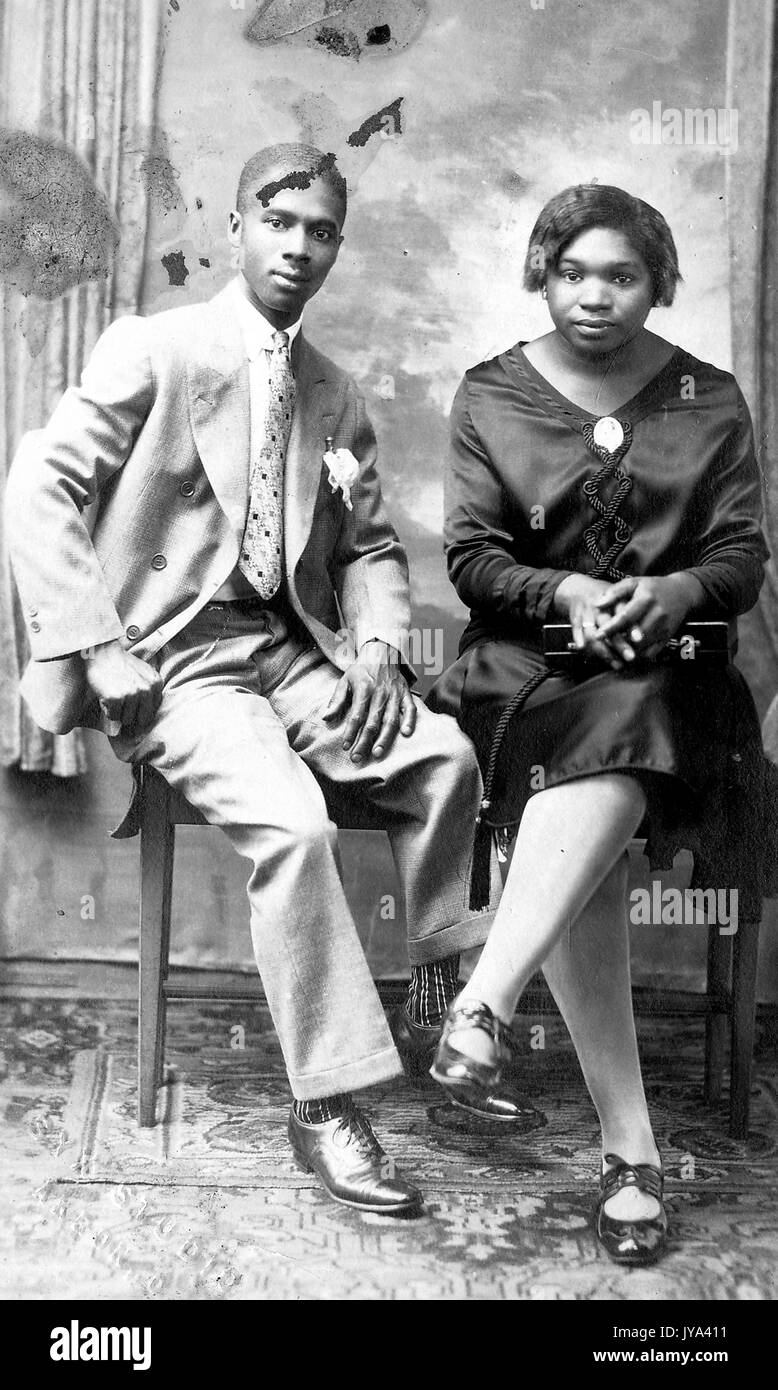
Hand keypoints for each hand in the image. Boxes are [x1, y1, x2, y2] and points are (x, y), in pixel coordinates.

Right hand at [83, 640, 162, 733]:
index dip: (140, 710)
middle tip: (121, 703)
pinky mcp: (116, 698)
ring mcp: (132, 694)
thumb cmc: (120, 663)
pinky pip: (113, 716)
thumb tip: (149, 715)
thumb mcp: (144, 672)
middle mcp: (147, 689)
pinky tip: (106, 695)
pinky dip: (107, 709)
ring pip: (127, 719)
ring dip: (117, 711)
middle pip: (142, 719)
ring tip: (113, 695)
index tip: (131, 703)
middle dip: (131, 715)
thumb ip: (150, 690)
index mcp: (156, 683)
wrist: (101, 651)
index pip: (152, 711)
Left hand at [323, 640, 415, 760]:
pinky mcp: (406, 694)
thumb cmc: (361, 671)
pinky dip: (410, 721)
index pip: (356, 715)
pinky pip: (410, 709)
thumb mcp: (345, 681)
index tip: (345, 747)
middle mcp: (380, 693)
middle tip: (358, 758)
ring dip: (384, 738)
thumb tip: (326, 718)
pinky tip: (406, 734)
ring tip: (378, 753)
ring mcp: (395, 694)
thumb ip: (336, 700)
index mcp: (364, 689)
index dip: (351, 732)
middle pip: (373, 722)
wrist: (381, 652)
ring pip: (391, 719)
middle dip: (364, 742)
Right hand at [553, 574, 636, 667]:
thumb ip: (633, 616)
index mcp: (617, 600)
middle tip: (631, 657)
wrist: (581, 588)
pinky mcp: (575, 615)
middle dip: (620, 643)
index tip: (639, 639)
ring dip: (603, 650)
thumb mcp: (622, 599)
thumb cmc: (608, 600)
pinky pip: (576, 628)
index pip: (625, 613)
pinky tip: (583, 648)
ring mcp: (587, 611)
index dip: (632, 626)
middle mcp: (602, 605)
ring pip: (593, 631)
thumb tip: (647, 638)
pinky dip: (578, 637)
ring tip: (617, 664)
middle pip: (610, 625)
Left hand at [594, 573, 704, 658]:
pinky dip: (637, 656)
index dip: (611, 628)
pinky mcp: (667, 638)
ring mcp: (664, 628)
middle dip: (618, 643)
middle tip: (602, 647)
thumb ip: (615, 592)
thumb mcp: (634, 583)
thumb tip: (597, 604)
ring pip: (642, 647)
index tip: (597, 635)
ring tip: (612, 651)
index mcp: (647, 599)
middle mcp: (658, 615)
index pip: (626, 617)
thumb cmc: (653, 588)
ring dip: (626, 651)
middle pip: (634, 636)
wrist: (682, 593)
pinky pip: (651, 653)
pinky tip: (627, 653)